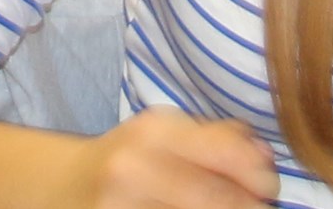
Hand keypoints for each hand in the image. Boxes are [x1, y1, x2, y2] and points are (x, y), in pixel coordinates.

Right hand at [47, 111, 278, 208]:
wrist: (63, 187)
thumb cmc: (128, 160)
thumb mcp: (166, 134)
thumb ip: (219, 138)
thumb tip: (267, 158)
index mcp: (155, 131)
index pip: (227, 154)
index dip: (260, 178)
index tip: (269, 190)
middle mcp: (135, 167)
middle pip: (216, 200)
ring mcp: (121, 207)